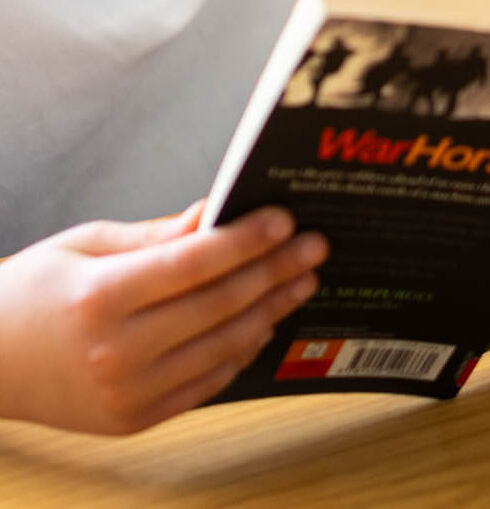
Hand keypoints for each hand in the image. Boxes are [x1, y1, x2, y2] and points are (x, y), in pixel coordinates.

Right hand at [0, 203, 328, 433]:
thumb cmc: (31, 293)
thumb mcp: (86, 244)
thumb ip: (157, 234)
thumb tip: (215, 213)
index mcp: (101, 296)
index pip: (195, 263)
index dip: (247, 240)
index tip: (286, 220)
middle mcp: (116, 350)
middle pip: (219, 304)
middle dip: (275, 270)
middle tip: (314, 246)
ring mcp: (127, 393)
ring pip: (221, 347)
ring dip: (269, 311)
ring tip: (301, 281)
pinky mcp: (133, 420)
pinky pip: (205, 385)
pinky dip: (239, 352)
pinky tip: (261, 323)